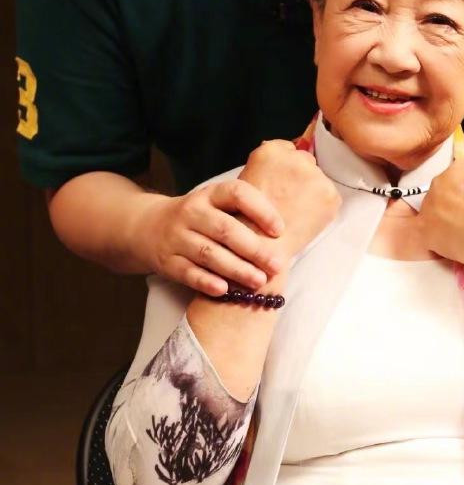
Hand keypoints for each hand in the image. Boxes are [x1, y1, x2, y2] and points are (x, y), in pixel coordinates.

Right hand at [137, 178, 286, 296]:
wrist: (148, 227)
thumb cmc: (200, 217)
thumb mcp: (217, 202)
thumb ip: (246, 210)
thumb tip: (293, 222)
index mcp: (210, 194)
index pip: (237, 194)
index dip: (261, 209)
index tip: (280, 229)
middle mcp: (192, 212)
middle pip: (225, 229)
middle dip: (254, 248)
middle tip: (277, 264)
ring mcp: (177, 236)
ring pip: (208, 253)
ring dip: (236, 269)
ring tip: (259, 281)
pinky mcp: (167, 261)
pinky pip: (188, 273)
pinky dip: (206, 282)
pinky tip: (225, 291)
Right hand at [240, 140, 340, 259]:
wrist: (260, 247)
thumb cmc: (248, 219)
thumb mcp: (248, 179)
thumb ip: (269, 166)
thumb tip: (287, 159)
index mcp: (270, 151)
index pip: (288, 149)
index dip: (286, 169)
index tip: (283, 182)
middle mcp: (295, 158)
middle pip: (306, 162)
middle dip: (301, 179)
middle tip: (289, 201)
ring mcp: (315, 175)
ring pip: (319, 180)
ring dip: (313, 193)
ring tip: (295, 213)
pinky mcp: (329, 195)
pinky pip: (330, 197)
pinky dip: (322, 208)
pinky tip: (305, 219)